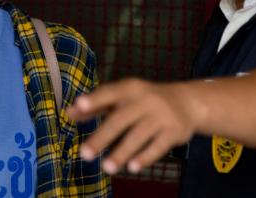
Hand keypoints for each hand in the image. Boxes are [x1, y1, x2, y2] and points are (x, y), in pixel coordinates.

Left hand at [66, 78, 200, 174]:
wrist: (188, 102)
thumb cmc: (144, 100)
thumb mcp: (123, 97)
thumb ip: (96, 105)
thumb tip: (68, 113)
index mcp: (130, 88)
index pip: (109, 92)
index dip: (94, 99)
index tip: (79, 105)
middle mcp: (145, 100)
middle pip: (120, 119)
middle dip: (102, 137)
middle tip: (84, 154)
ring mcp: (161, 116)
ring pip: (138, 136)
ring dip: (121, 152)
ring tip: (106, 168)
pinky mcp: (174, 132)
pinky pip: (158, 147)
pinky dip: (145, 157)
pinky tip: (132, 167)